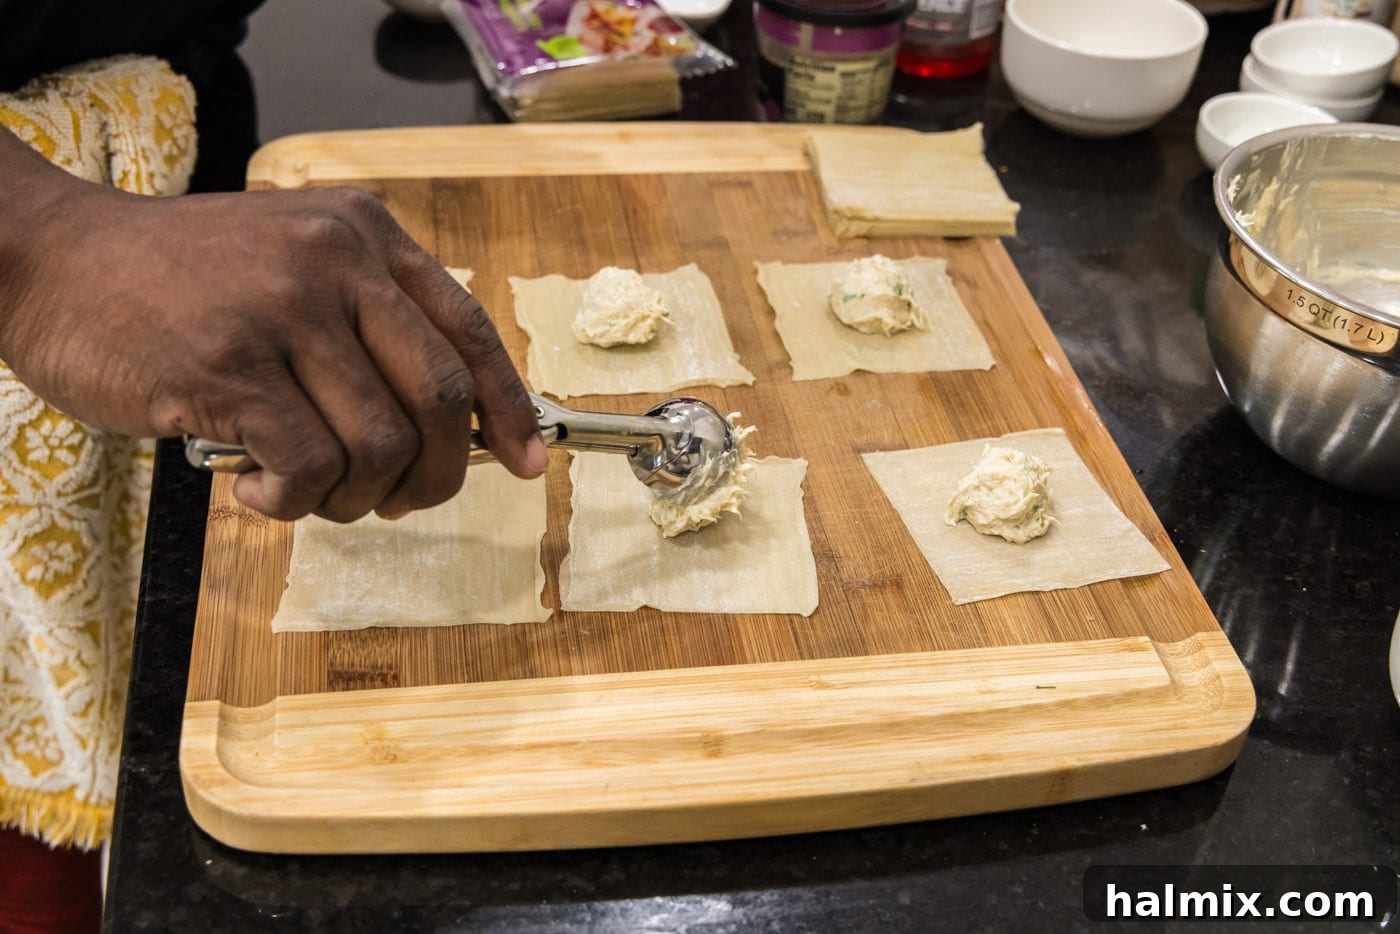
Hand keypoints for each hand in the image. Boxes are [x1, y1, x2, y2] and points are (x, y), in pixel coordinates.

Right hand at [0, 159, 545, 521]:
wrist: (53, 262)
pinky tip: (258, 489)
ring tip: (311, 491)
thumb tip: (452, 423)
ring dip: (357, 496)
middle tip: (404, 501)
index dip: (508, 407)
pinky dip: (295, 501)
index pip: (470, 329)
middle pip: (442, 399)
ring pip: (381, 445)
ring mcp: (284, 311)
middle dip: (442, 474)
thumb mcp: (292, 259)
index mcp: (364, 233)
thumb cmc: (178, 279)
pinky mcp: (231, 368)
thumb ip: (367, 321)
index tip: (526, 461)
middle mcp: (336, 261)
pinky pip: (310, 467)